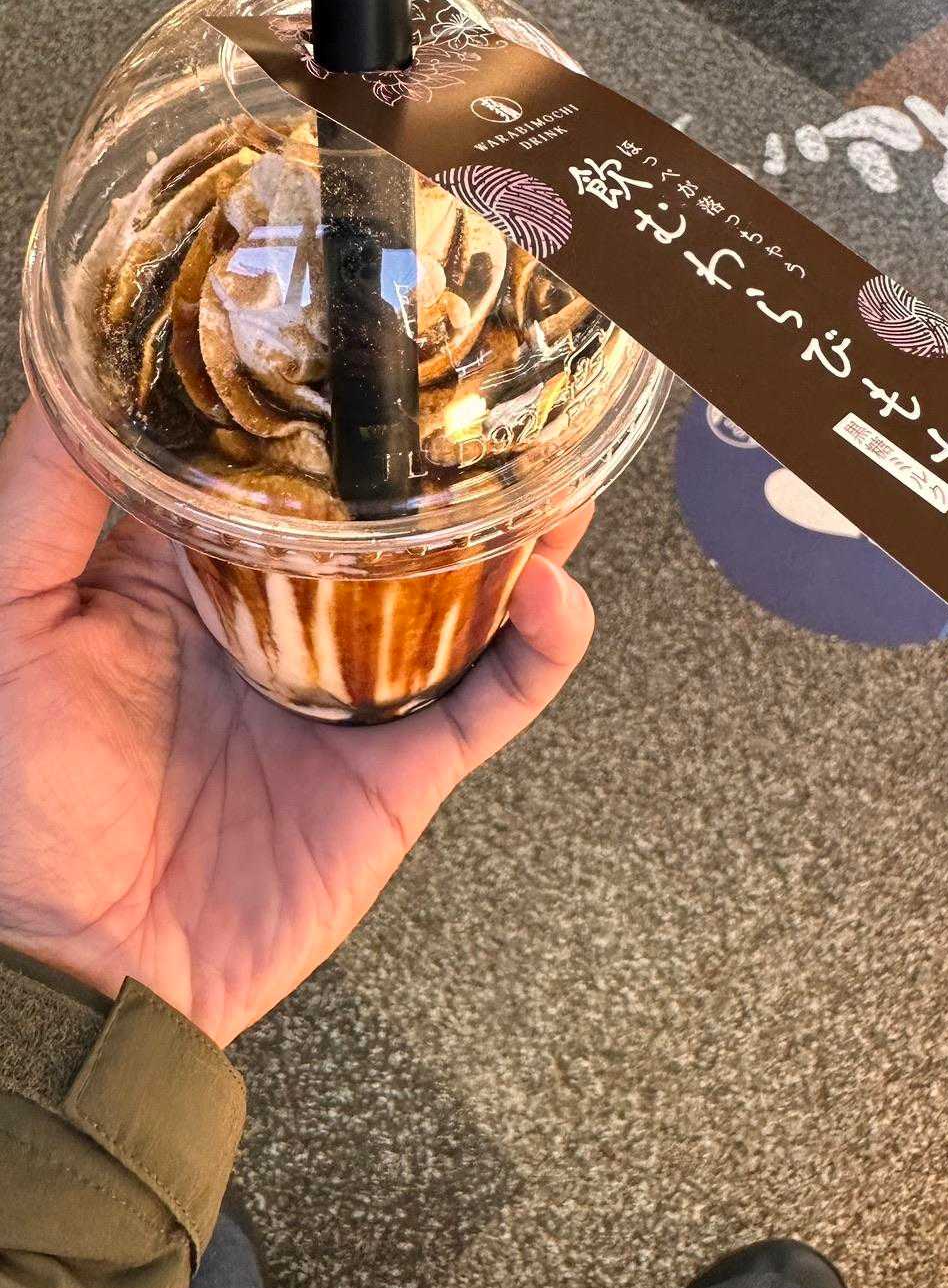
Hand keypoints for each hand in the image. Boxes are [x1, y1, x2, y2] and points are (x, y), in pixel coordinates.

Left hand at [0, 403, 593, 1045]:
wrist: (76, 966)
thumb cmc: (16, 804)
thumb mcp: (4, 624)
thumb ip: (39, 503)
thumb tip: (79, 380)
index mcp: (185, 571)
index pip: (273, 462)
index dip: (321, 396)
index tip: (363, 321)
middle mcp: (279, 617)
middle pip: (382, 516)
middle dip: (444, 453)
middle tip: (491, 382)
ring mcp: (348, 692)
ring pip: (458, 591)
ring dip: (518, 530)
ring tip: (553, 466)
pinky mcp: (398, 767)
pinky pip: (491, 699)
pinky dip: (538, 648)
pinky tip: (551, 593)